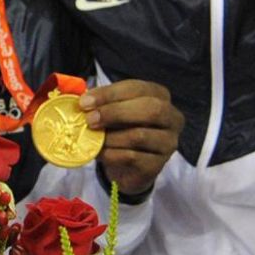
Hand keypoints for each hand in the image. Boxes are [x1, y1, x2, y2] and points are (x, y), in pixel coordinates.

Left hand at [79, 80, 182, 196]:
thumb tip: (83, 100)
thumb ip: (100, 102)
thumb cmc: (120, 128)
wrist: (127, 165)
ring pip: (140, 135)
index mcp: (160, 96)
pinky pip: (133, 157)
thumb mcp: (111, 110)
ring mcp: (168, 142)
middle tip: (90, 119)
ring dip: (110, 136)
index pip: (137, 89)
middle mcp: (171, 117)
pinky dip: (111, 154)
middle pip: (150, 109)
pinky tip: (99, 152)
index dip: (110, 94)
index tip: (85, 102)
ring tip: (92, 138)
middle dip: (116, 112)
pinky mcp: (158, 165)